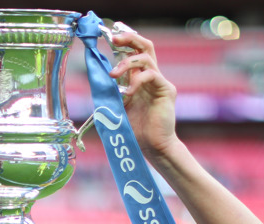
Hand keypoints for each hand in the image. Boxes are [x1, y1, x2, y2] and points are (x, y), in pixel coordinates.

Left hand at [108, 30, 178, 158]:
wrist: (152, 147)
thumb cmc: (135, 130)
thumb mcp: (117, 106)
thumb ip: (111, 91)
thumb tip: (97, 77)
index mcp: (139, 78)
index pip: (134, 52)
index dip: (124, 42)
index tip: (108, 38)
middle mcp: (151, 76)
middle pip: (145, 46)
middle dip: (129, 38)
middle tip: (114, 38)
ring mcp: (159, 82)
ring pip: (146, 57)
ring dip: (127, 63)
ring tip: (113, 75)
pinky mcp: (166, 90)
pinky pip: (152, 75)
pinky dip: (137, 80)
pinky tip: (128, 93)